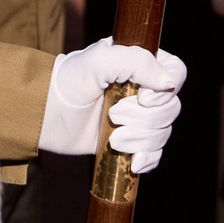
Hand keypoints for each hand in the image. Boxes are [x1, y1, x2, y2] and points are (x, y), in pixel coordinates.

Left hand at [40, 37, 186, 172]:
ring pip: (163, 132)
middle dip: (144, 118)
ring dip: (141, 139)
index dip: (165, 91)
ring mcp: (139, 117)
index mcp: (141, 63)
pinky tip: (133, 162)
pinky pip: (155, 154)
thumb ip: (137, 62)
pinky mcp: (131, 141)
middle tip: (114, 115)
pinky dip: (147, 159)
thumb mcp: (100, 60)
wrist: (47, 114)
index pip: (176, 73)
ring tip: (114, 139)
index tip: (142, 99)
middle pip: (171, 107)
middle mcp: (144, 89)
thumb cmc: (70, 80)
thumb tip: (169, 83)